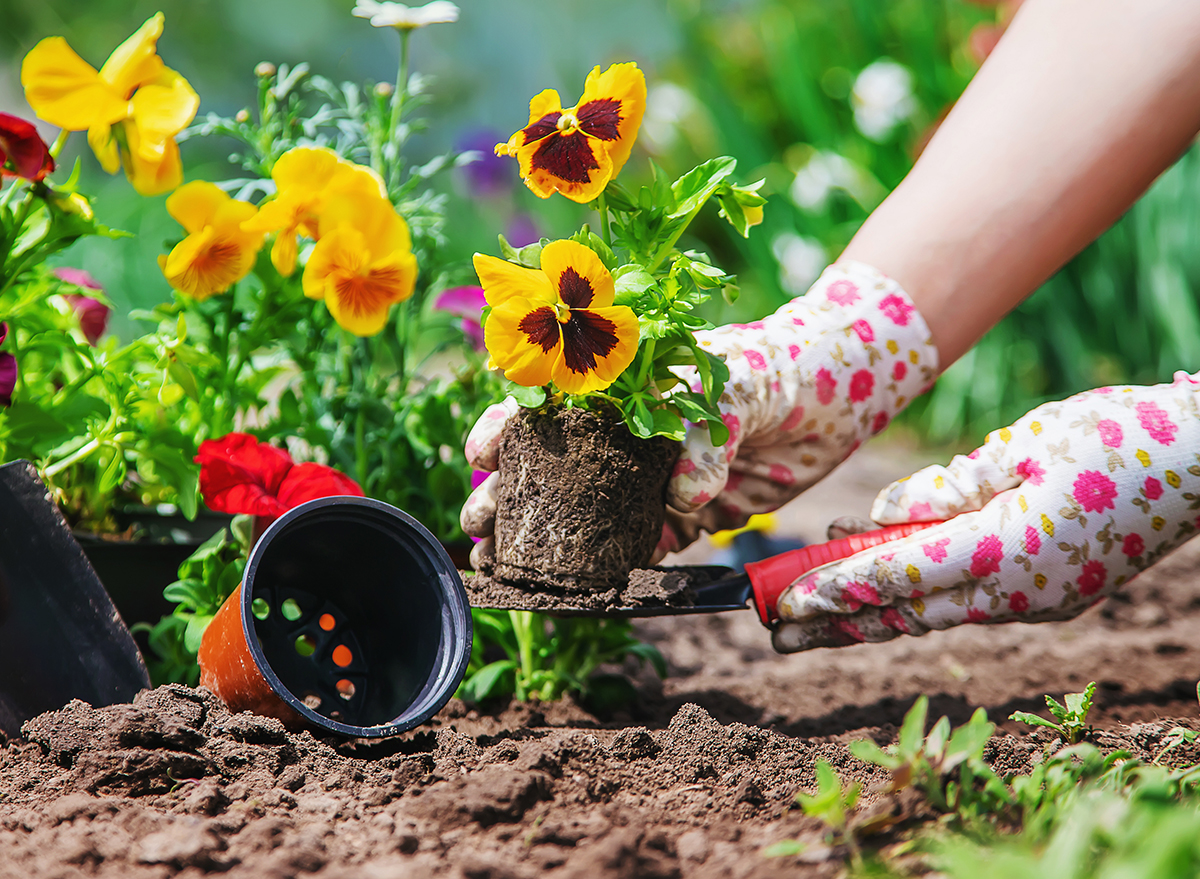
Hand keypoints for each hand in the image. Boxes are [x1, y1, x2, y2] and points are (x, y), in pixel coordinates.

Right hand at [461, 261, 938, 561]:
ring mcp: (652, 479)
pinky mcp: (686, 515)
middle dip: (509, 493)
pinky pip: (640, 544)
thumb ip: (706, 437)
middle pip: (552, 466)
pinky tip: (578, 583)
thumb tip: (683, 497)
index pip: (550, 404)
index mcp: (622, 388)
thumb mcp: (735, 383)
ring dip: (544, 538)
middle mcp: (626, 435)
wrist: (834, 395)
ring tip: (504, 563)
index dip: (508, 427)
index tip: (481, 454)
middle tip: (478, 524)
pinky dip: (612, 564)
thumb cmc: (774, 366)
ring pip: (585, 513)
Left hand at [772, 372, 1199, 652]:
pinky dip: (922, 595)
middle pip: (904, 612)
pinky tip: (888, 586)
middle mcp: (1018, 592)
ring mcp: (1039, 601)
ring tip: (814, 621)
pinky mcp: (1052, 595)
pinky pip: (970, 600)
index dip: (830, 586)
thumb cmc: (1115, 437)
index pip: (894, 575)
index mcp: (1005, 550)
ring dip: (874, 614)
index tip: (780, 599)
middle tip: (774, 632)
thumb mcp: (1019, 445)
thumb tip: (879, 516)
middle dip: (836, 622)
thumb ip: (944, 489)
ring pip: (935, 612)